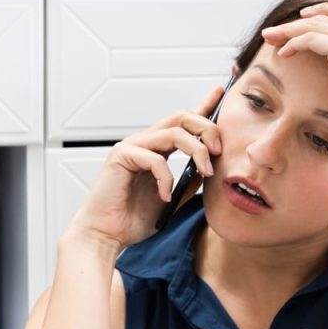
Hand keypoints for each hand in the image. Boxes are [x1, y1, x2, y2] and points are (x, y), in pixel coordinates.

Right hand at [64, 86, 224, 249]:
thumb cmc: (130, 220)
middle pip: (181, 117)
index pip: (182, 122)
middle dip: (206, 128)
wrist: (107, 235)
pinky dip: (166, 178)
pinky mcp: (121, 156)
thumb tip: (206, 170)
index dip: (203, 106)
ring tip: (205, 172)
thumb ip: (187, 183)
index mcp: (155, 150)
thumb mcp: (171, 200)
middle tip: (219, 150)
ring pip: (174, 132)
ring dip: (197, 150)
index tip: (220, 93)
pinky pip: (155, 159)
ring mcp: (131, 147)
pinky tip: (164, 195)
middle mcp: (143, 143)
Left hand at [260, 3, 327, 148]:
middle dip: (297, 22)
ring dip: (289, 30)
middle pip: (327, 17)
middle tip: (274, 31)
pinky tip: (282, 53)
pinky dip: (294, 43)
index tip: (303, 16)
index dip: (325, 11)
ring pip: (316, 25)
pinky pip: (312, 39)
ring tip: (269, 38)